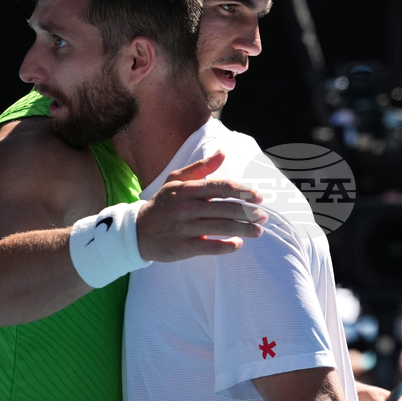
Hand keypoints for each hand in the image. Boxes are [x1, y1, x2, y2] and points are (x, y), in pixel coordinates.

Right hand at [137, 151, 266, 261]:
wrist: (138, 231)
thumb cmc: (162, 203)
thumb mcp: (176, 180)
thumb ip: (201, 167)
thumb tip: (223, 152)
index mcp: (188, 189)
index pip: (219, 187)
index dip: (241, 191)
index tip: (258, 196)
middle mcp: (187, 207)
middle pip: (224, 208)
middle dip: (248, 212)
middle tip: (263, 215)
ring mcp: (186, 228)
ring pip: (221, 228)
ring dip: (244, 229)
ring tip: (258, 231)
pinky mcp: (184, 247)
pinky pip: (211, 247)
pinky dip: (227, 246)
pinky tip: (238, 243)